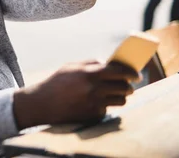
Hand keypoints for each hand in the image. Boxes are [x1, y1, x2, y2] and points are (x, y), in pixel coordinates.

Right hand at [13, 61, 139, 128]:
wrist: (43, 103)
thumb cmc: (56, 82)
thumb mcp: (71, 67)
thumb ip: (90, 64)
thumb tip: (109, 64)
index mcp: (88, 73)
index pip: (118, 71)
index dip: (130, 72)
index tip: (136, 74)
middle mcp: (93, 88)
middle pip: (123, 87)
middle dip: (128, 86)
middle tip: (129, 86)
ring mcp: (94, 103)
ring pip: (120, 100)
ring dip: (121, 97)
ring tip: (117, 94)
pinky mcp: (92, 115)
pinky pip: (108, 109)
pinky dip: (105, 106)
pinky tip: (96, 103)